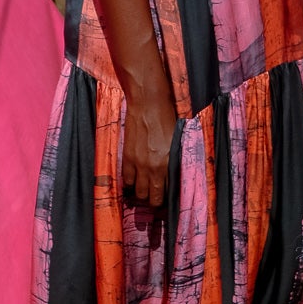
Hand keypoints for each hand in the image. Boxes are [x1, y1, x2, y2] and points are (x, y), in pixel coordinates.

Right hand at [122, 74, 177, 209]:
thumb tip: (172, 175)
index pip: (166, 194)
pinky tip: (134, 179)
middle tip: (156, 196)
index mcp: (168, 164)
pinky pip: (126, 179)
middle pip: (151, 198)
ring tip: (145, 188)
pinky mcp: (127, 156)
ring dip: (142, 192)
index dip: (166, 200)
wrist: (148, 103)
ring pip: (138, 192)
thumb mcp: (176, 142)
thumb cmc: (166, 118)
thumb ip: (173, 161)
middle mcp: (152, 167)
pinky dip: (130, 182)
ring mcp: (138, 163)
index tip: (166, 200)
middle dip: (154, 200)